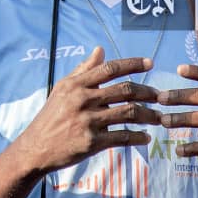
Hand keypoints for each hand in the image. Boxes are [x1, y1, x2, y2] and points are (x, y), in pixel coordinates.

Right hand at [13, 47, 159, 176]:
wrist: (35, 148)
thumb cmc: (50, 116)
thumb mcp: (62, 89)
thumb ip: (83, 69)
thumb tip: (100, 50)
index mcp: (76, 84)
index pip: (110, 68)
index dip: (132, 64)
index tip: (151, 63)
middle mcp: (83, 99)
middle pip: (125, 90)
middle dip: (148, 92)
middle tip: (161, 95)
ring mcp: (88, 121)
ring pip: (129, 113)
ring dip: (149, 115)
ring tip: (159, 118)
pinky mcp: (91, 142)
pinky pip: (123, 137)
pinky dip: (138, 137)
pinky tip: (146, 138)